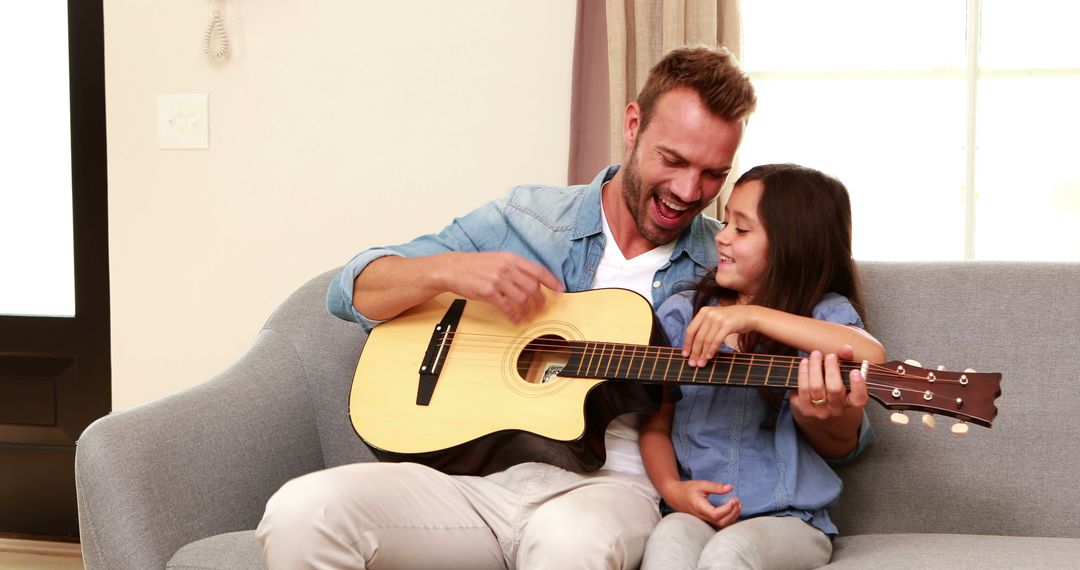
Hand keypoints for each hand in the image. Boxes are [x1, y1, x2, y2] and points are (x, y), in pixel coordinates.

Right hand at [440, 252, 562, 322]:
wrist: (453, 268)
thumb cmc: (475, 265)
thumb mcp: (497, 259)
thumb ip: (514, 266)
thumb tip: (532, 278)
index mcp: (511, 258)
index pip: (538, 270)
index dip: (551, 281)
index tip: (559, 290)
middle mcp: (506, 267)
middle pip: (533, 286)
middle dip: (541, 299)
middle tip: (542, 308)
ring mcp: (497, 279)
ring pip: (522, 297)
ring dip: (528, 310)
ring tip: (529, 316)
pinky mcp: (488, 292)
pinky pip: (507, 306)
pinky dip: (514, 315)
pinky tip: (516, 319)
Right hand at [661, 480, 740, 528]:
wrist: (677, 497)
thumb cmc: (688, 490)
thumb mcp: (701, 485)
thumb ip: (716, 487)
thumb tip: (730, 488)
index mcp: (700, 507)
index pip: (716, 514)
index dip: (727, 508)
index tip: (733, 498)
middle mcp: (703, 517)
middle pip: (721, 522)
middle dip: (733, 512)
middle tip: (737, 500)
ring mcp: (705, 521)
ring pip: (722, 526)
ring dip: (733, 516)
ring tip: (738, 504)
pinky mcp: (708, 521)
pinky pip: (721, 525)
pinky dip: (730, 519)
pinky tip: (734, 509)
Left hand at [682, 305, 757, 366]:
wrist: (751, 315)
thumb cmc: (732, 321)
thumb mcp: (716, 319)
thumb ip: (705, 327)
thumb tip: (693, 346)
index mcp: (703, 311)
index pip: (690, 330)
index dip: (687, 344)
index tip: (685, 355)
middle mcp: (709, 313)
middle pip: (697, 337)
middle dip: (694, 352)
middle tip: (692, 363)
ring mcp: (718, 318)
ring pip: (706, 340)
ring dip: (702, 354)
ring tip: (701, 363)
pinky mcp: (727, 324)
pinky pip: (716, 340)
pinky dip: (711, 350)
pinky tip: (709, 357)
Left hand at [790, 345, 868, 421]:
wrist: (815, 405)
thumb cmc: (833, 385)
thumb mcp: (843, 375)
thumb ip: (847, 360)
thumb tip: (846, 349)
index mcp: (851, 403)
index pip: (859, 399)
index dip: (858, 386)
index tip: (855, 371)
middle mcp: (836, 409)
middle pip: (834, 389)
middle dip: (831, 369)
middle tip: (830, 355)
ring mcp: (819, 411)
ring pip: (816, 387)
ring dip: (815, 367)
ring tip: (815, 354)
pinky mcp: (804, 408)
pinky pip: (802, 389)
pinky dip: (803, 372)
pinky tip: (805, 362)